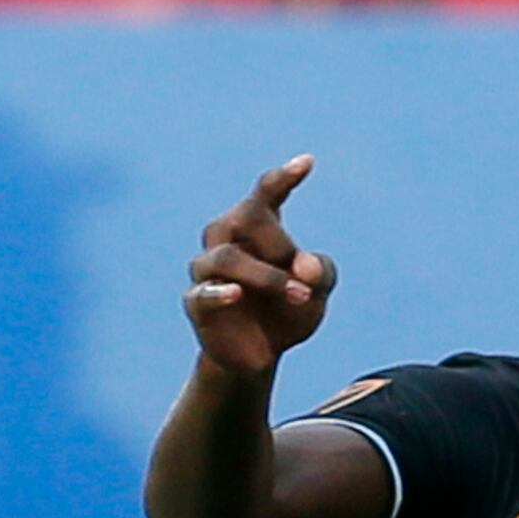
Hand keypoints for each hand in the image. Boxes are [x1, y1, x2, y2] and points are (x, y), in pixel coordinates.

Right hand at [184, 155, 336, 375]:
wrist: (261, 355)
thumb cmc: (287, 311)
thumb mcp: (318, 291)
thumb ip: (322, 273)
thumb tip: (306, 266)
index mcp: (256, 228)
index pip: (265, 194)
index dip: (283, 178)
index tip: (307, 162)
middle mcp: (226, 239)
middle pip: (245, 216)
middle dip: (281, 243)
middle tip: (305, 275)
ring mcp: (207, 270)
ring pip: (226, 256)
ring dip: (268, 275)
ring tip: (298, 294)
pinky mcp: (197, 303)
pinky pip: (203, 292)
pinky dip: (220, 292)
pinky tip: (237, 294)